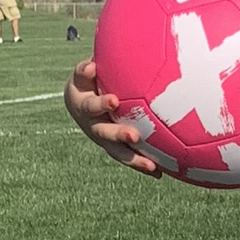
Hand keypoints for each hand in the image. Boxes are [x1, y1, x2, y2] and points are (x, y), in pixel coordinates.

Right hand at [63, 58, 161, 174]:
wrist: (79, 99)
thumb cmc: (88, 78)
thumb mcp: (84, 71)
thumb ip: (86, 69)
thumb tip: (91, 67)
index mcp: (82, 105)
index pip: (90, 105)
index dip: (101, 104)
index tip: (114, 101)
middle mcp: (91, 125)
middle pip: (103, 133)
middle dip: (118, 135)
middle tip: (134, 135)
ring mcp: (102, 139)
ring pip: (116, 151)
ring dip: (133, 158)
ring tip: (151, 165)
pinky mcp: (113, 147)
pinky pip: (127, 157)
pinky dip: (142, 165)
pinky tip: (160, 172)